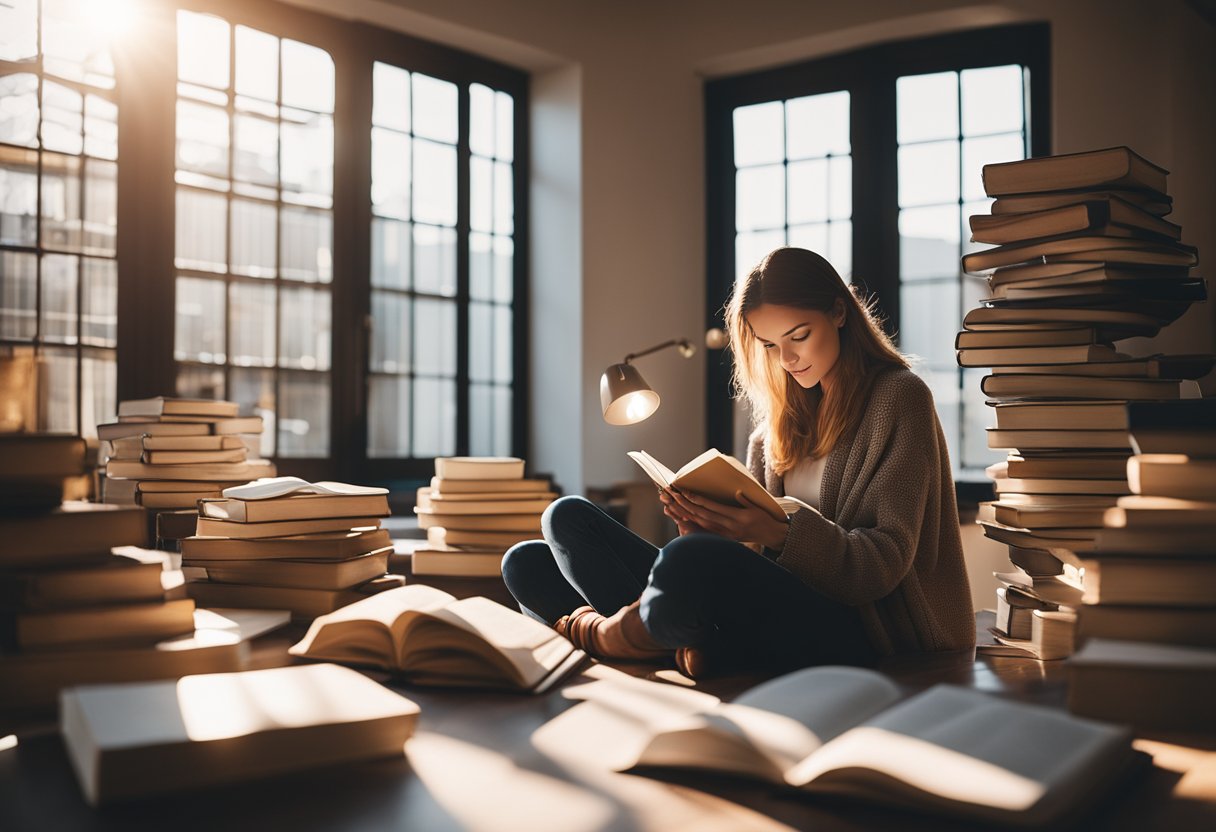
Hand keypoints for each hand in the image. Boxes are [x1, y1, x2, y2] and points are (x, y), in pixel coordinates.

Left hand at [664, 488, 789, 549]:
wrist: (770, 535)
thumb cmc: (764, 518)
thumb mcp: (757, 507)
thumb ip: (745, 500)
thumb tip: (737, 492)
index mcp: (737, 517)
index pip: (712, 507)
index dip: (698, 500)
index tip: (685, 492)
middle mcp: (729, 527)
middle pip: (702, 515)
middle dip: (685, 505)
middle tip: (672, 495)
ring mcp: (725, 534)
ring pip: (700, 524)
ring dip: (684, 514)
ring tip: (671, 504)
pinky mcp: (724, 538)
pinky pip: (704, 531)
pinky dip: (692, 524)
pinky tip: (681, 518)